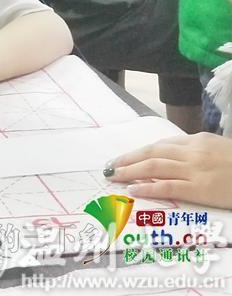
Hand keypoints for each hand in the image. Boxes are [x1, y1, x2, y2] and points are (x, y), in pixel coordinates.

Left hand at [106, 132, 231, 208]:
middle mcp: (193, 152)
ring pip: (154, 166)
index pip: (160, 145)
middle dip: (127, 159)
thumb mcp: (220, 150)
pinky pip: (168, 186)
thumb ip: (197, 152)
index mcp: (198, 141)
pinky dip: (147, 186)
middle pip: (152, 153)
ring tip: (113, 176)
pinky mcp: (201, 188)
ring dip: (129, 171)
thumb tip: (173, 158)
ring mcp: (196, 169)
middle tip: (109, 166)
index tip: (122, 158)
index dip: (138, 152)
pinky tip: (133, 189)